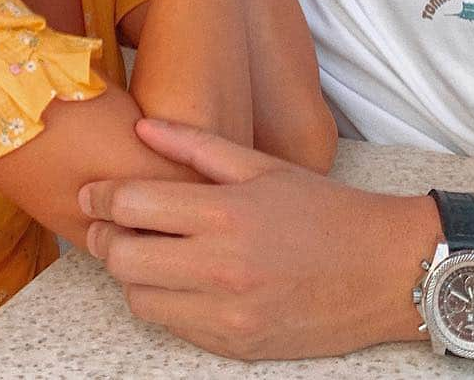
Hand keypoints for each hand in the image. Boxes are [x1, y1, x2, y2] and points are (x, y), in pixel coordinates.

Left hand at [79, 119, 433, 359]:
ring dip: (132, 275)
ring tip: (144, 250)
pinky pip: (175, 327)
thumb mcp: (262, 165)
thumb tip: (143, 127)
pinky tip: (179, 279)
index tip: (90, 193)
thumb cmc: (325, 210)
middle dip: (105, 239)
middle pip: (124, 260)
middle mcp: (222, 268)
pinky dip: (165, 303)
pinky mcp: (237, 346)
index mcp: (226, 214)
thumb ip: (196, 145)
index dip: (100, 198)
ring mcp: (228, 314)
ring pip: (141, 301)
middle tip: (107, 224)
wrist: (384, 270)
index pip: (133, 208)